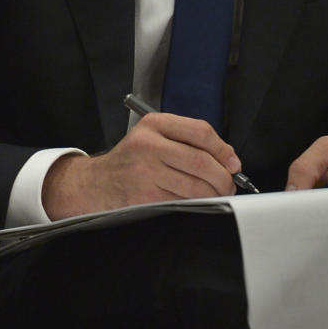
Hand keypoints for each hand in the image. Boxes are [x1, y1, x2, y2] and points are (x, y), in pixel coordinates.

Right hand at [42, 112, 242, 219]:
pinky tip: (197, 202)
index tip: (233, 163)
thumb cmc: (130, 161)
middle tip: (229, 185)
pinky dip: (197, 204)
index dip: (223, 149)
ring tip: (217, 195)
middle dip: (223, 177)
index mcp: (154, 124)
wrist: (95, 183)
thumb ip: (187, 141)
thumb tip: (229, 160)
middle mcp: (148, 145)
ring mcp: (145, 172)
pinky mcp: (145, 197)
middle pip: (201, 160)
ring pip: (195, 185)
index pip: (200, 131)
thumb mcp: (152, 137)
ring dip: (214, 194)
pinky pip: (183, 201)